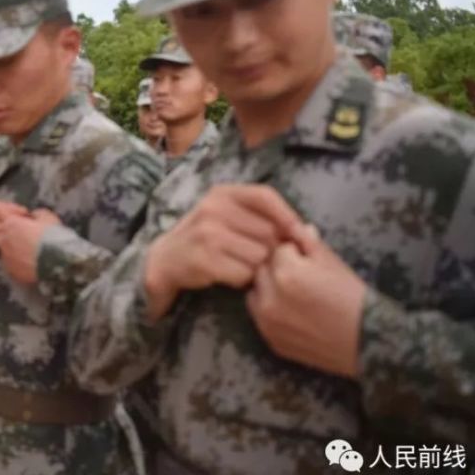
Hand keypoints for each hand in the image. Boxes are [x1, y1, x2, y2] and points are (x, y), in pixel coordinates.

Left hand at [0, 209, 61, 284]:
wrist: (56, 261)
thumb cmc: (52, 236)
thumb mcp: (48, 218)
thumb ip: (38, 214)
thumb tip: (35, 215)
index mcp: (10, 224)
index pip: (10, 222)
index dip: (22, 225)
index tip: (33, 229)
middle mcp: (3, 240)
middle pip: (6, 238)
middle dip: (16, 239)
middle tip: (32, 243)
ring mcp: (5, 257)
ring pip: (9, 253)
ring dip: (18, 253)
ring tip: (34, 256)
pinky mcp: (10, 271)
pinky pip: (13, 267)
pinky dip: (20, 266)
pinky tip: (32, 266)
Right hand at [143, 184, 301, 320]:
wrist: (164, 261)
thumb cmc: (205, 238)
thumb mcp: (226, 216)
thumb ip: (261, 217)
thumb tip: (309, 231)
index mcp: (221, 193)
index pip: (265, 196)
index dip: (287, 215)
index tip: (299, 234)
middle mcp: (213, 208)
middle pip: (268, 231)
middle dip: (270, 249)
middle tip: (258, 258)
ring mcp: (207, 234)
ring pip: (259, 255)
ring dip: (257, 268)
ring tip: (241, 266)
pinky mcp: (204, 259)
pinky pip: (244, 274)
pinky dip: (242, 280)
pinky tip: (230, 277)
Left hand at [245, 224, 364, 378]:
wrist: (367, 340)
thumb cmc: (352, 296)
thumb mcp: (332, 262)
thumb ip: (307, 241)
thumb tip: (293, 226)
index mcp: (286, 273)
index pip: (277, 250)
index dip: (292, 252)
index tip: (306, 260)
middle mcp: (270, 298)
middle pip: (262, 270)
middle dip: (277, 269)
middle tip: (301, 277)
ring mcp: (267, 322)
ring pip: (255, 293)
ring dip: (268, 290)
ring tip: (294, 295)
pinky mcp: (270, 340)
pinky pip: (260, 318)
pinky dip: (270, 312)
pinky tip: (293, 313)